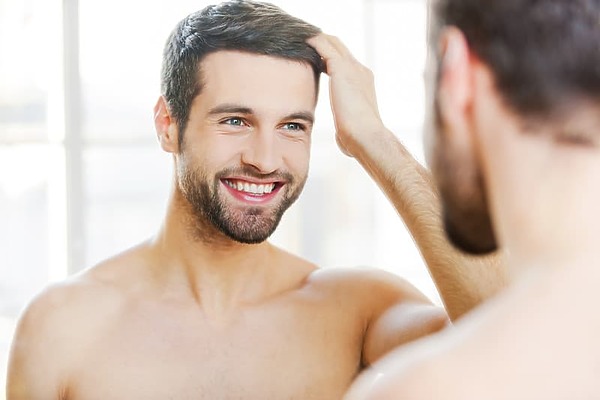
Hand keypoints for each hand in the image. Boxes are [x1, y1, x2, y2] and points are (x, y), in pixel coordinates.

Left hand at [307, 34, 385, 156]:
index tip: (312, 58)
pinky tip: (298, 43)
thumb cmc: (357, 139)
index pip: (344, 61)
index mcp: (363, 82)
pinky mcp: (341, 69)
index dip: (328, 57)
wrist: (366, 136)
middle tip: (300, 44)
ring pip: (331, 42)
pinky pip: (323, 46)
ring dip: (314, 39)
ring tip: (296, 40)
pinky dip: (311, 42)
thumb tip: (342, 134)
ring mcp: (352, 68)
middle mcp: (359, 71)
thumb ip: (346, 121)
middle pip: (339, 46)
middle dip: (321, 43)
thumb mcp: (351, 125)